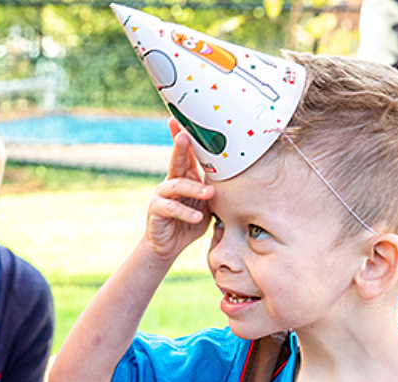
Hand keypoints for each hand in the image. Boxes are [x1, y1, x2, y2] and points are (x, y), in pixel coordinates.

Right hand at [145, 121, 213, 261]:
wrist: (168, 245)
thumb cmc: (190, 220)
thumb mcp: (207, 203)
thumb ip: (215, 190)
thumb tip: (241, 178)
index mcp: (185, 176)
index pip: (185, 153)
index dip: (182, 136)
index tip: (180, 119)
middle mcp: (171, 181)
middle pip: (176, 161)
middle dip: (180, 147)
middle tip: (184, 136)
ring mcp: (161, 195)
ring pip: (176, 186)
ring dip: (194, 188)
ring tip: (209, 193)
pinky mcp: (156, 211)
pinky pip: (171, 209)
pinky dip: (186, 212)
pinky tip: (198, 217)